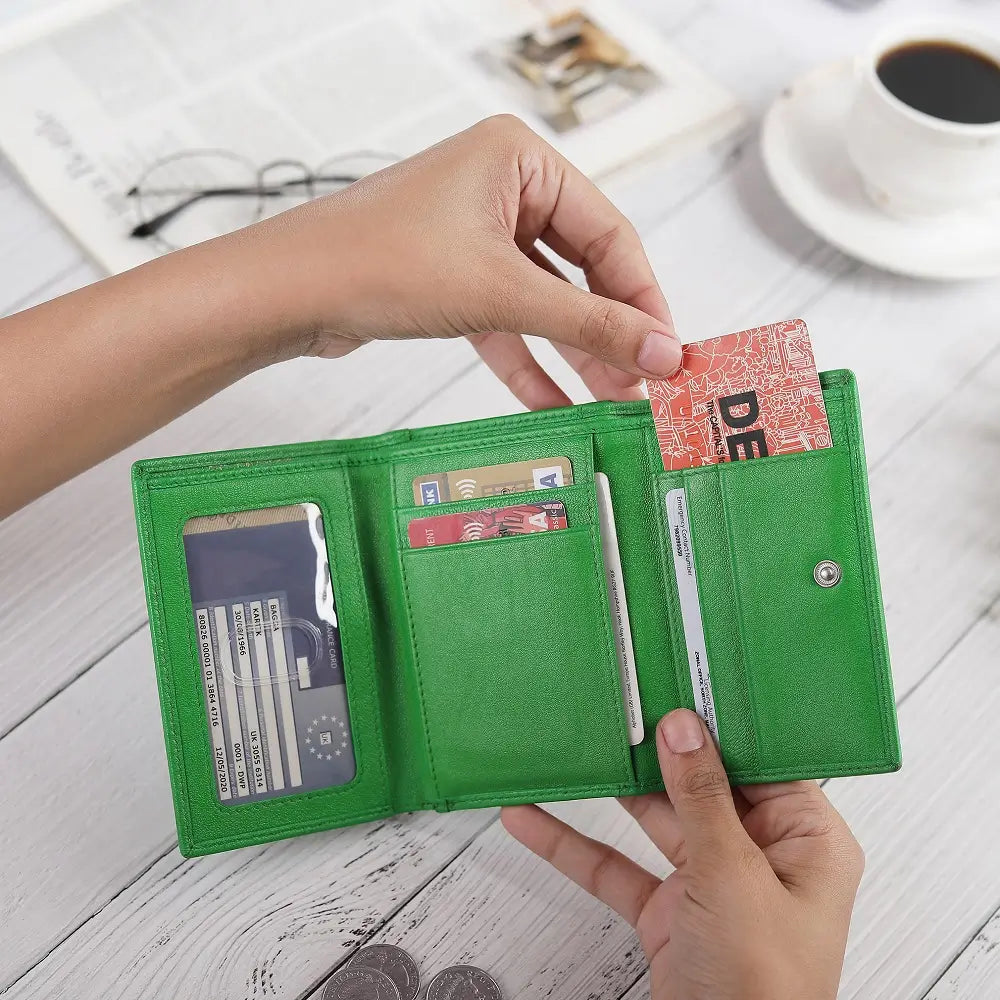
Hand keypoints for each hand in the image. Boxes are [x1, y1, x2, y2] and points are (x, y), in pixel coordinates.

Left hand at [221, 114, 680, 407]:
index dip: (643, 298)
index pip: (610, 234)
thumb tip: (662, 352)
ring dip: (574, 353)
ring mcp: (475, 234)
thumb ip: (589, 323)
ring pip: (545, 300)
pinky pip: (507, 320)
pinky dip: (528, 360)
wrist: (288, 292)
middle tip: (644, 386)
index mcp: (520, 159)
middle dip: (609, 333)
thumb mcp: (502, 293)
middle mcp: (501, 188)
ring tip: (611, 403)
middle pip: (580, 269)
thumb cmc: (378, 261)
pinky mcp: (452, 276)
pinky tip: (555, 404)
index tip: (669, 352)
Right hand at [502, 710, 863, 999]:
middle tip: (619, 706)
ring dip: (610, 791)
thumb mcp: (733, 878)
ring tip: (575, 747)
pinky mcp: (668, 911)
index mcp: (806, 841)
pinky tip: (534, 820)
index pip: (760, 761)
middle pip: (701, 783)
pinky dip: (574, 845)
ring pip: (654, 819)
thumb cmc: (765, 991)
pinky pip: (617, 866)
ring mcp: (711, 883)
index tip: (681, 682)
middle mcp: (760, 856)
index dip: (720, 723)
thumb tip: (683, 729)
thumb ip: (703, 799)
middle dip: (653, 750)